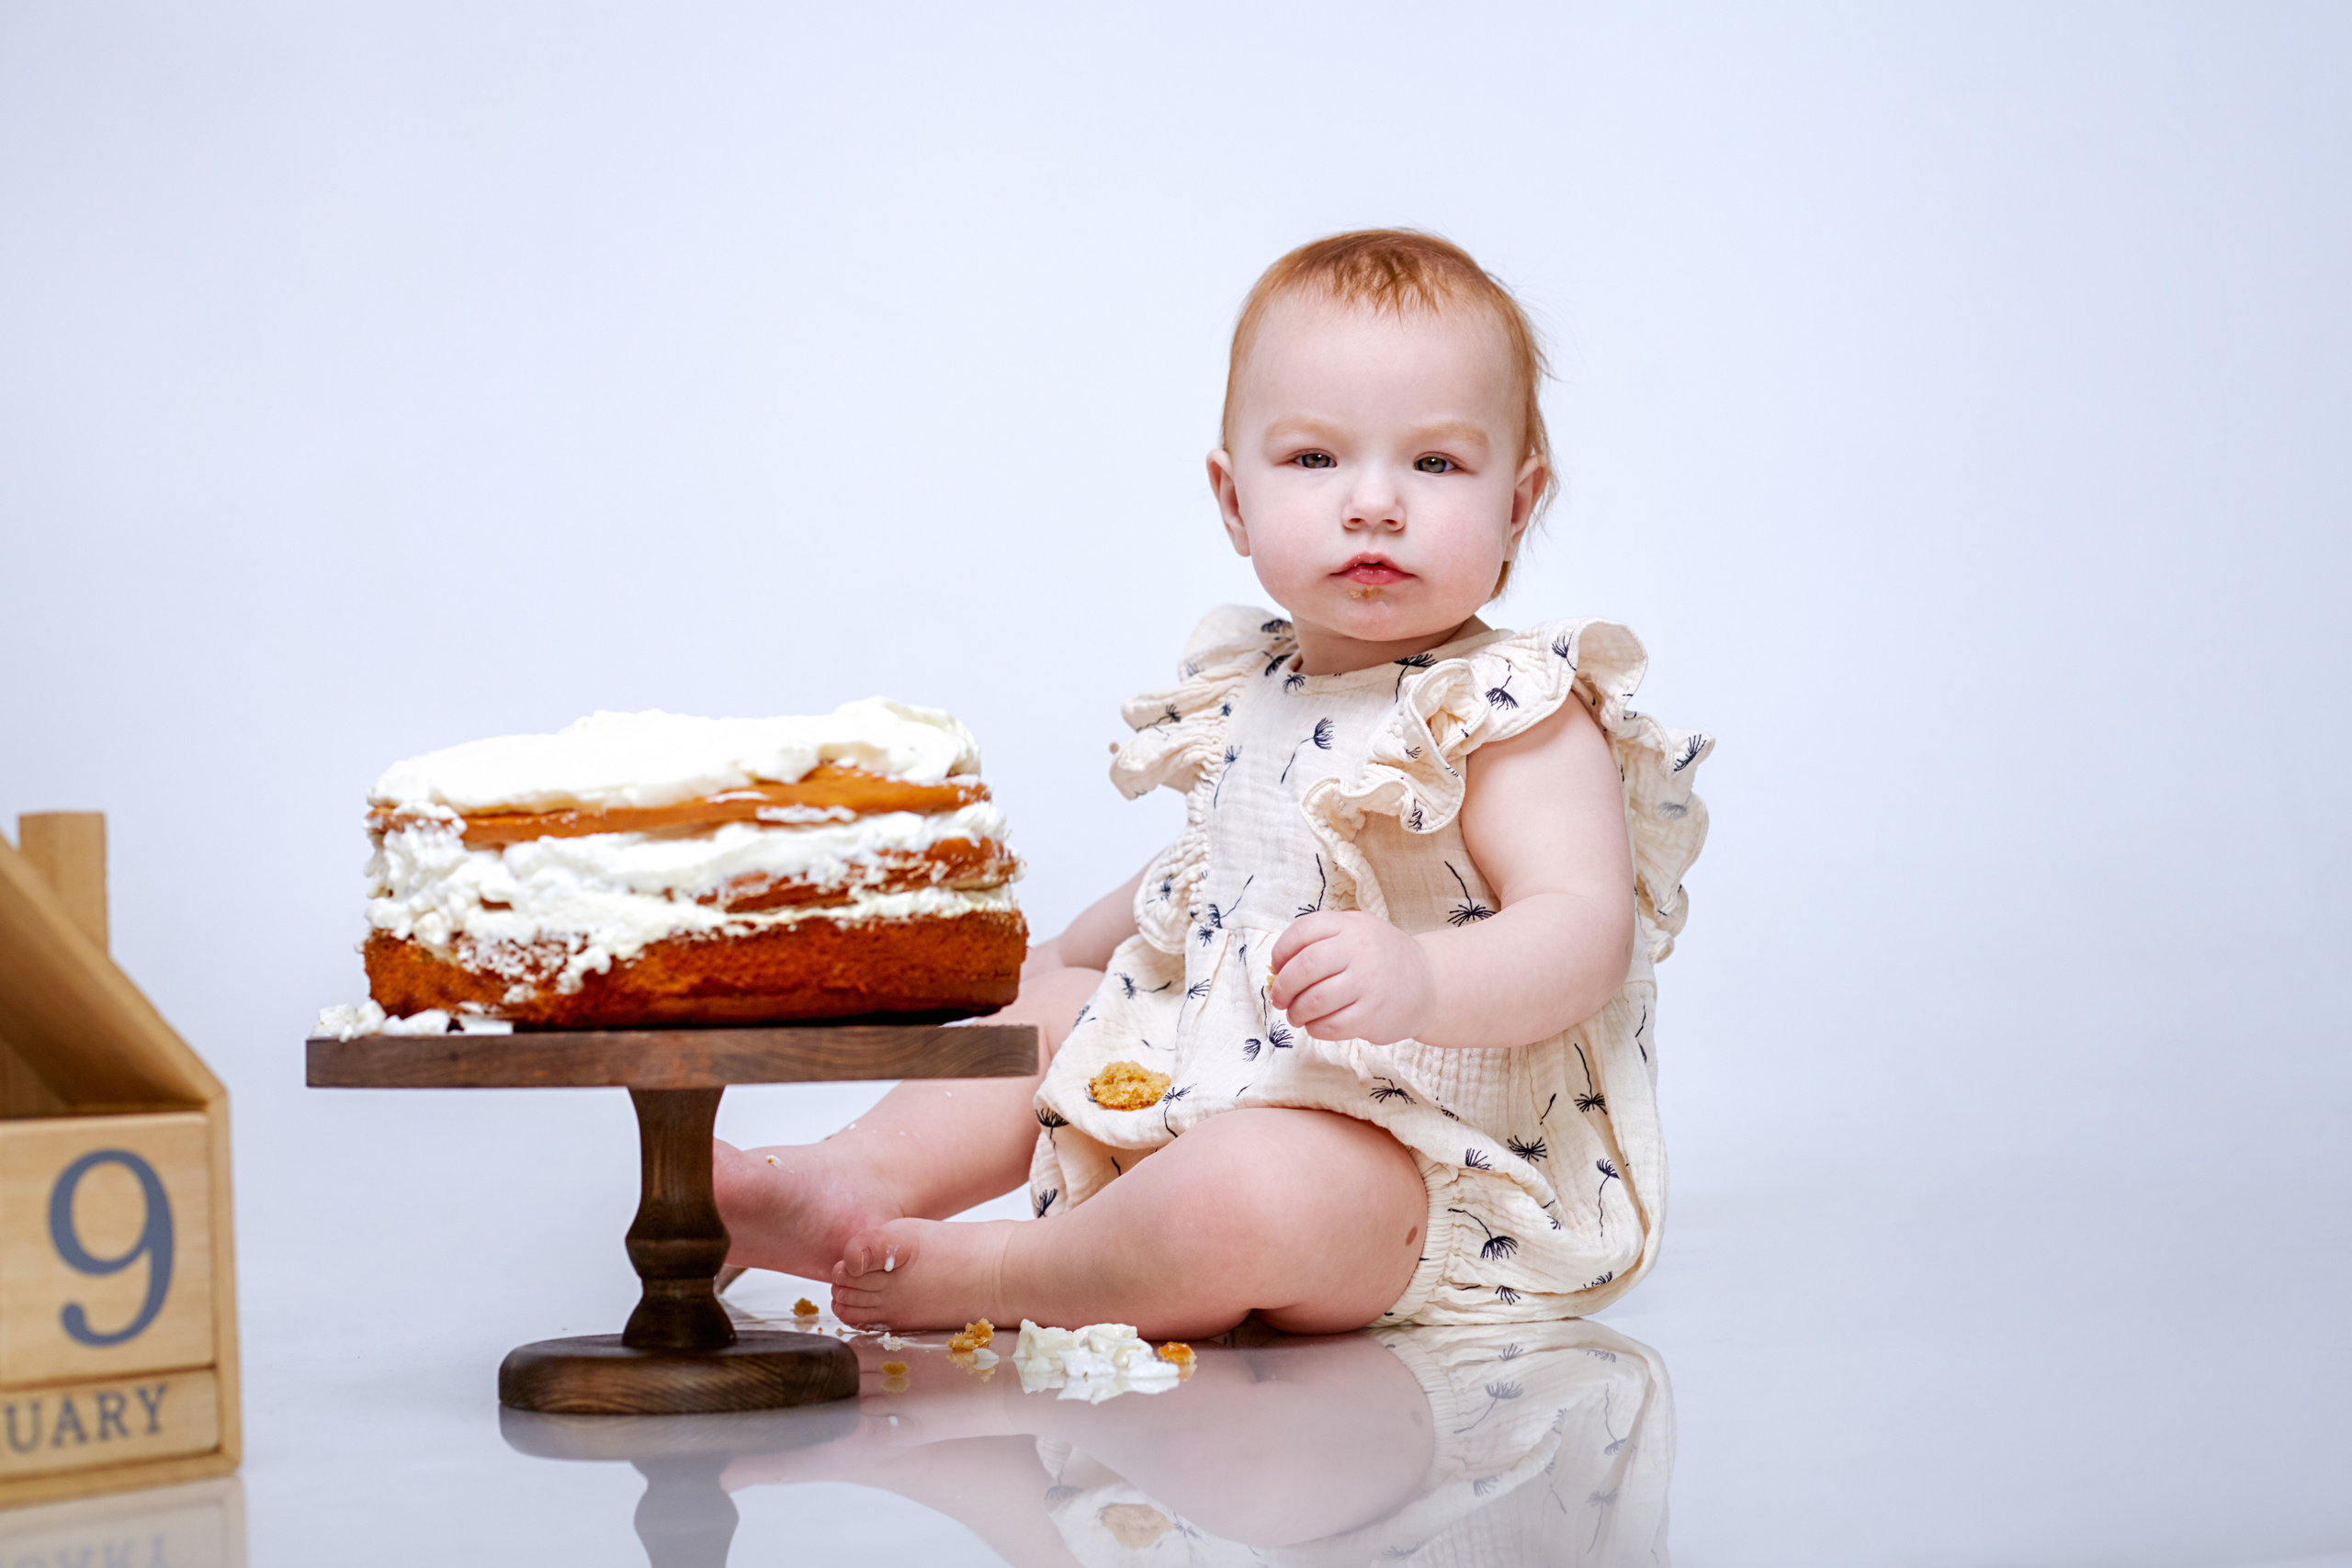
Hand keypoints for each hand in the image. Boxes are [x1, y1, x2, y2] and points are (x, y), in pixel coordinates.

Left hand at [1267, 911, 1434, 1045]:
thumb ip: (1321, 941)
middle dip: (1283, 987)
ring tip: (1296, 1015)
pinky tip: (1316, 1025)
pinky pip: (1330, 1026)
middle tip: (1279, 998)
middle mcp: (1360, 951)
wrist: (1429, 983)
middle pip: (1304, 968)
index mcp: (1351, 926)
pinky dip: (1314, 1028)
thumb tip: (1277, 968)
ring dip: (1296, 1012)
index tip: (1276, 967)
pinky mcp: (1373, 1016)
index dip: (1281, 951)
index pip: (1303, 932)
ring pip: (1313, 1001)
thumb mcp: (1357, 932)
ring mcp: (1368, 984)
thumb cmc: (1381, 958)